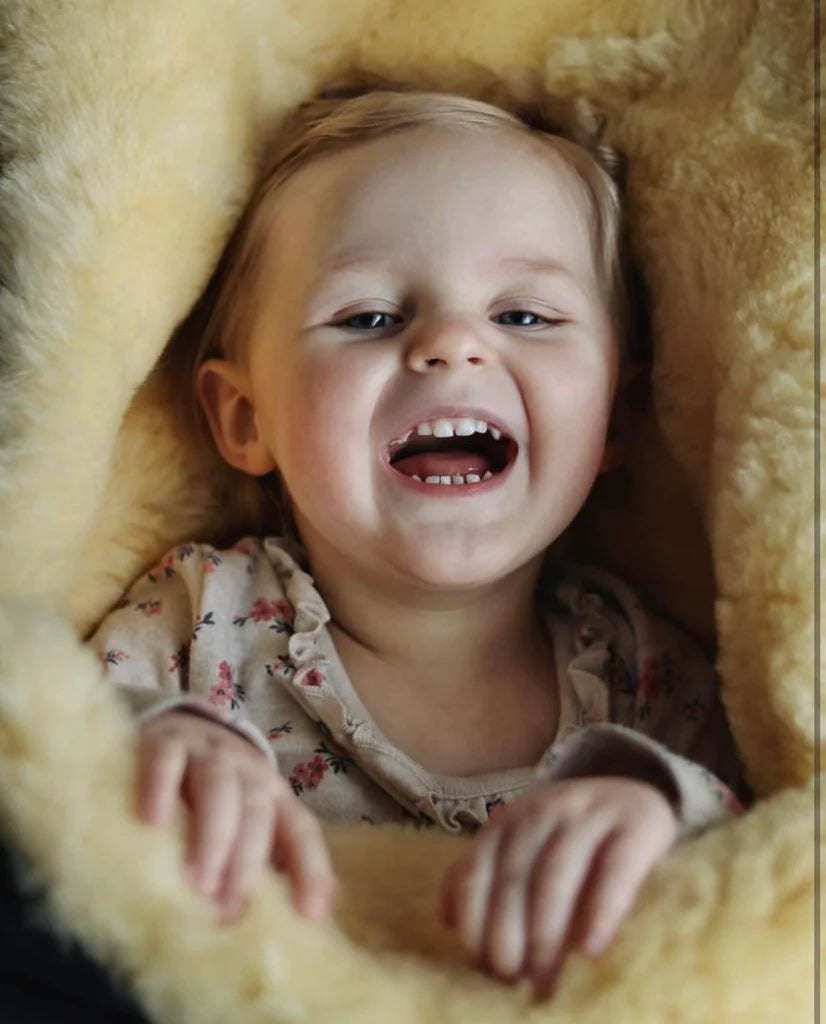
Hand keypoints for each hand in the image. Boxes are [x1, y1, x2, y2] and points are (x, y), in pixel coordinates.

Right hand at [137, 709, 337, 920]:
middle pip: (257, 811)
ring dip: (213, 834)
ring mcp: (207, 752)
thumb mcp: (245, 821)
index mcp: (273, 794)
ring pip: (219, 786)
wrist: (178, 725)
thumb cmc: (215, 792)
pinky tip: (153, 823)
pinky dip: (160, 788)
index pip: (301, 829)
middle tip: (229, 908)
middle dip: (247, 861)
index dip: (311, 869)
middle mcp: (247, 770)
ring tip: (199, 882)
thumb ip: (272, 860)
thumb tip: (313, 911)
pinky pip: (166, 761)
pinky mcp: (166, 741)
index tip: (309, 914)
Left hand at [439, 776, 676, 997]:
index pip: (476, 871)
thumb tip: (447, 921)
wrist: (637, 793)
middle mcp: (542, 810)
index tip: (479, 967)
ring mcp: (588, 814)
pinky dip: (601, 911)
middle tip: (510, 981)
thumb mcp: (524, 844)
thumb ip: (485, 873)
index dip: (474, 922)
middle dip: (506, 934)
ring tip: (544, 981)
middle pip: (514, 876)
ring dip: (544, 932)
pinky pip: (615, 870)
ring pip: (556, 873)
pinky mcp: (636, 825)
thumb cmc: (572, 836)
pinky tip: (590, 950)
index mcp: (508, 820)